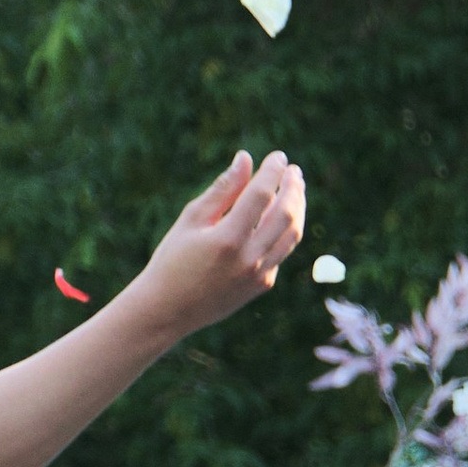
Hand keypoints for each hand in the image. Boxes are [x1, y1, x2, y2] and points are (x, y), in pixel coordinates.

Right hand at [127, 151, 306, 340]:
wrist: (169, 309)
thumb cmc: (173, 259)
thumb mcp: (191, 220)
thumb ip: (222, 190)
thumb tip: (245, 159)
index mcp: (227, 239)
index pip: (261, 196)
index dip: (272, 172)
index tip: (278, 157)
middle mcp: (249, 259)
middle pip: (286, 215)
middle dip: (293, 188)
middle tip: (293, 171)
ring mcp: (259, 275)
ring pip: (292, 235)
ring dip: (298, 208)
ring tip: (296, 189)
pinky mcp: (262, 285)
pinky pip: (282, 252)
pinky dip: (285, 230)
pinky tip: (281, 216)